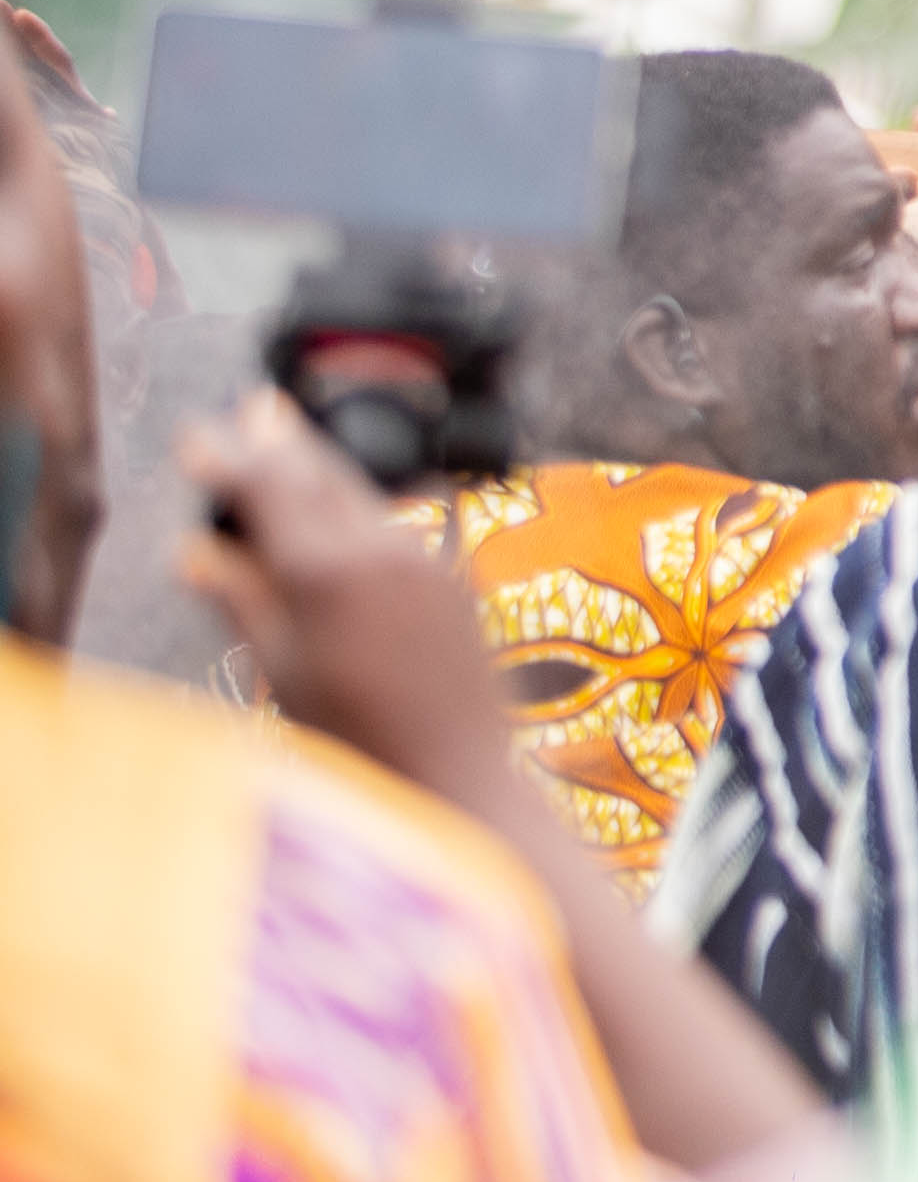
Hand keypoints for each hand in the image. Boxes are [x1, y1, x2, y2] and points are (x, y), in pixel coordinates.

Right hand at [175, 392, 525, 817]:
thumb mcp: (281, 670)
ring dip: (321, 466)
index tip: (195, 435)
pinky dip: (358, 504)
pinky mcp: (455, 577)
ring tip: (287, 439)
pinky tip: (341, 505)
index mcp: (326, 572)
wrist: (462, 773)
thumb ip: (242, 600)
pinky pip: (396, 524)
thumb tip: (192, 550)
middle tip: (250, 408)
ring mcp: (426, 560)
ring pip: (362, 495)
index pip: (269, 490)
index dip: (230, 458)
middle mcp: (382, 550)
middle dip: (281, 441)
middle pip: (321, 476)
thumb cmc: (356, 740)